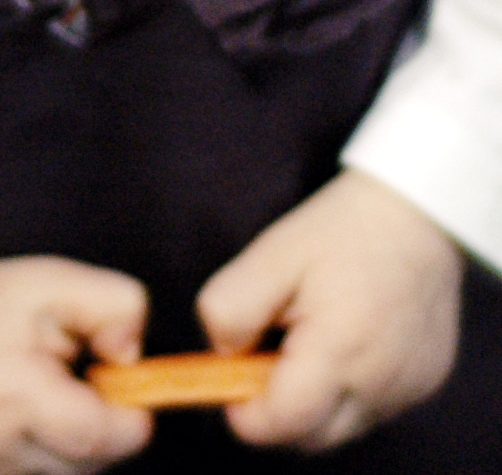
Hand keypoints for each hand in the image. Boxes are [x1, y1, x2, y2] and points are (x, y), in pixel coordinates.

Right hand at [0, 255, 152, 474]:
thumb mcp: (55, 281)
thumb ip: (114, 306)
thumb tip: (134, 359)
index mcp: (8, 390)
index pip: (95, 438)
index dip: (128, 421)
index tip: (128, 394)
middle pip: (87, 464)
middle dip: (101, 428)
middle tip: (78, 384)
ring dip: (74, 445)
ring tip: (47, 400)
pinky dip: (47, 457)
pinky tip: (29, 424)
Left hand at [197, 168, 463, 450]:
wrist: (414, 210)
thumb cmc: (338, 230)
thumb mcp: (270, 256)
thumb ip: (231, 310)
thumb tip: (223, 355)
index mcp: (339, 352)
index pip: (281, 423)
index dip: (244, 410)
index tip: (229, 377)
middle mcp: (380, 385)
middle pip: (310, 437)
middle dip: (276, 408)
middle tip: (267, 349)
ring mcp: (408, 390)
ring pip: (342, 426)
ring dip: (314, 400)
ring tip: (310, 335)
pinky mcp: (425, 383)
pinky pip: (373, 407)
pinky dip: (349, 387)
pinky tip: (346, 336)